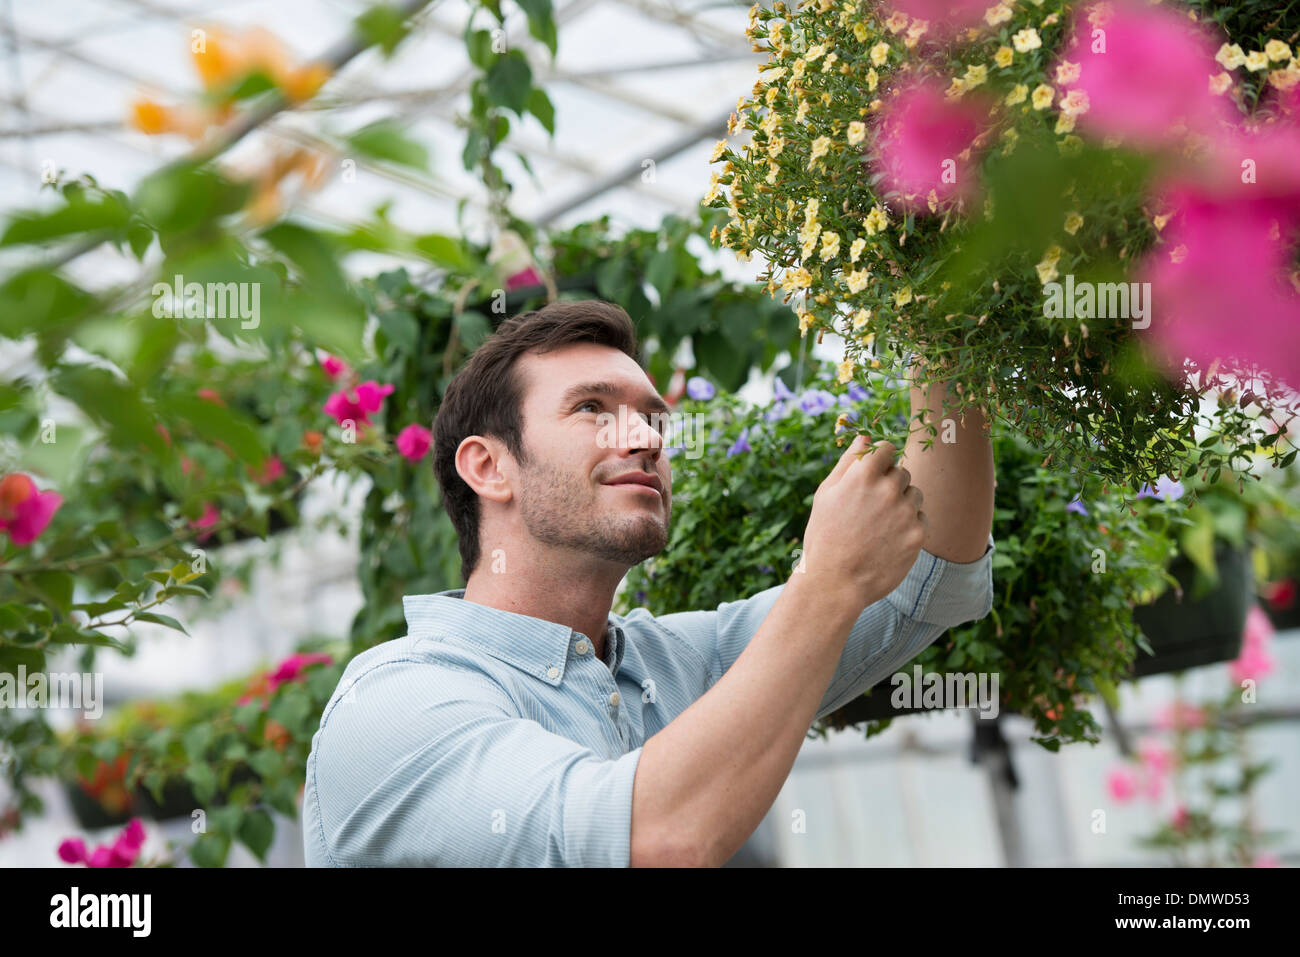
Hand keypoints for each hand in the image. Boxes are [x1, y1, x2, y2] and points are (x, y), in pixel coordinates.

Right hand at [796, 434, 926, 611]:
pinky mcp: (918, 534)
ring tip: (879, 527)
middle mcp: (888, 488)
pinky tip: (888, 541)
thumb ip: (848, 462)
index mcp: (863, 474)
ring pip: (915, 495)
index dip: (880, 462)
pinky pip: (920, 518)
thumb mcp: (826, 494)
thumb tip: (864, 437)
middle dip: (890, 485)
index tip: (873, 477)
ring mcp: (906, 512)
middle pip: (902, 472)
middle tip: (871, 510)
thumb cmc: (825, 535)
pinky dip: (908, 526)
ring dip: (902, 505)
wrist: (835, 583)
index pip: (887, 449)